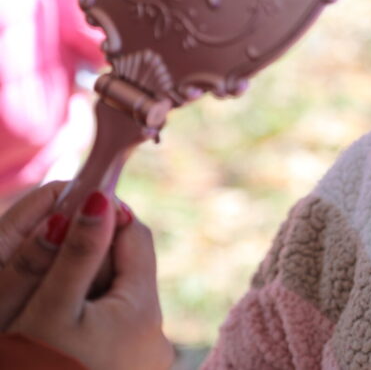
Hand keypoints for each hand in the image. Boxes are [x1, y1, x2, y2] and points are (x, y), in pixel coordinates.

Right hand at [0, 182, 173, 369]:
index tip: (66, 208)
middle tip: (44, 256)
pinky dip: (83, 323)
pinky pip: (109, 334)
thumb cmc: (38, 369)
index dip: (101, 216)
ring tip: (43, 299)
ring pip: (114, 302)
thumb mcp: (49, 313)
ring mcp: (143, 360)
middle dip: (87, 256)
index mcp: (142, 309)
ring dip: (82, 291)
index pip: (134, 235)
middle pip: (125, 269)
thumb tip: (100, 196)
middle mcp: (155, 334)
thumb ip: (76, 255)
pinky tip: (51, 332)